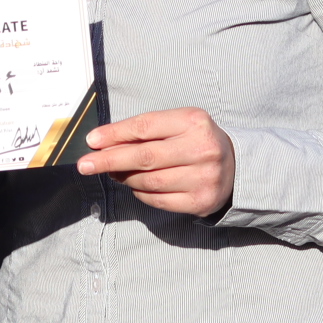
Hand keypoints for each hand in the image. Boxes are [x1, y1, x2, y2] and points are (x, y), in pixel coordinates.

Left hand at [77, 108, 235, 218]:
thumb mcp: (178, 124)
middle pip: (144, 156)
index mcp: (194, 121)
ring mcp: (203, 178)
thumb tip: (103, 144)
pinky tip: (134, 185)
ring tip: (113, 173)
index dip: (115, 134)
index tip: (92, 141)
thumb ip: (145, 131)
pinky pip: (158, 199)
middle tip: (85, 164)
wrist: (236, 167)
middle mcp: (201, 149)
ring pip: (149, 181)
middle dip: (109, 160)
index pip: (145, 127)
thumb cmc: (197, 141)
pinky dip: (140, 192)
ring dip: (124, 177)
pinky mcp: (200, 201)